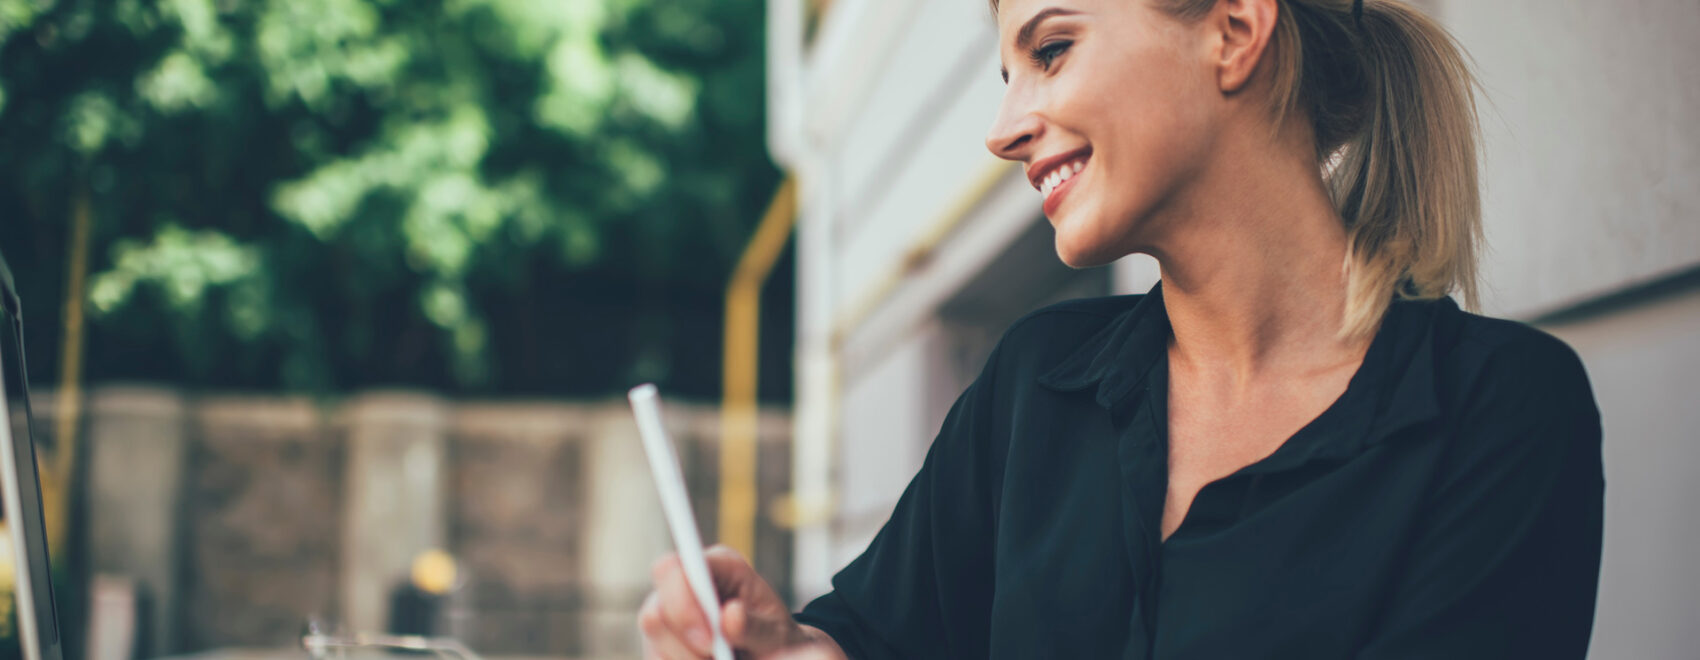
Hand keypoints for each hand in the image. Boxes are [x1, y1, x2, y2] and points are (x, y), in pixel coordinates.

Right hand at [639, 545, 846, 659]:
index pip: (673, 569)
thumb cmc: (776, 639)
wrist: (773, 657)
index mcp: (715, 567)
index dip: (682, 604)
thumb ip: (756, 626)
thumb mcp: (777, 634)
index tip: (709, 641)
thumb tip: (731, 615)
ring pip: (655, 645)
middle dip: (685, 646)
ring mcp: (667, 619)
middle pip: (654, 612)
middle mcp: (683, 588)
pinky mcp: (661, 646)